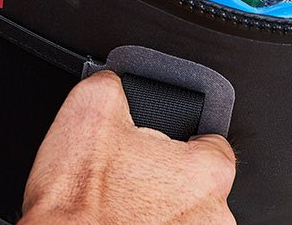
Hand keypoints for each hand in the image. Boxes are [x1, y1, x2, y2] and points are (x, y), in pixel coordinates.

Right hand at [19, 72, 236, 223]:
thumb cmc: (77, 200)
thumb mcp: (88, 106)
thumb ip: (116, 83)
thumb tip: (118, 80)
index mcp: (207, 173)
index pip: (214, 144)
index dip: (181, 140)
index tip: (160, 147)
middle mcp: (214, 217)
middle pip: (197, 185)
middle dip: (164, 178)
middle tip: (127, 175)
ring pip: (181, 217)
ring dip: (156, 210)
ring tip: (119, 205)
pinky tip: (118, 222)